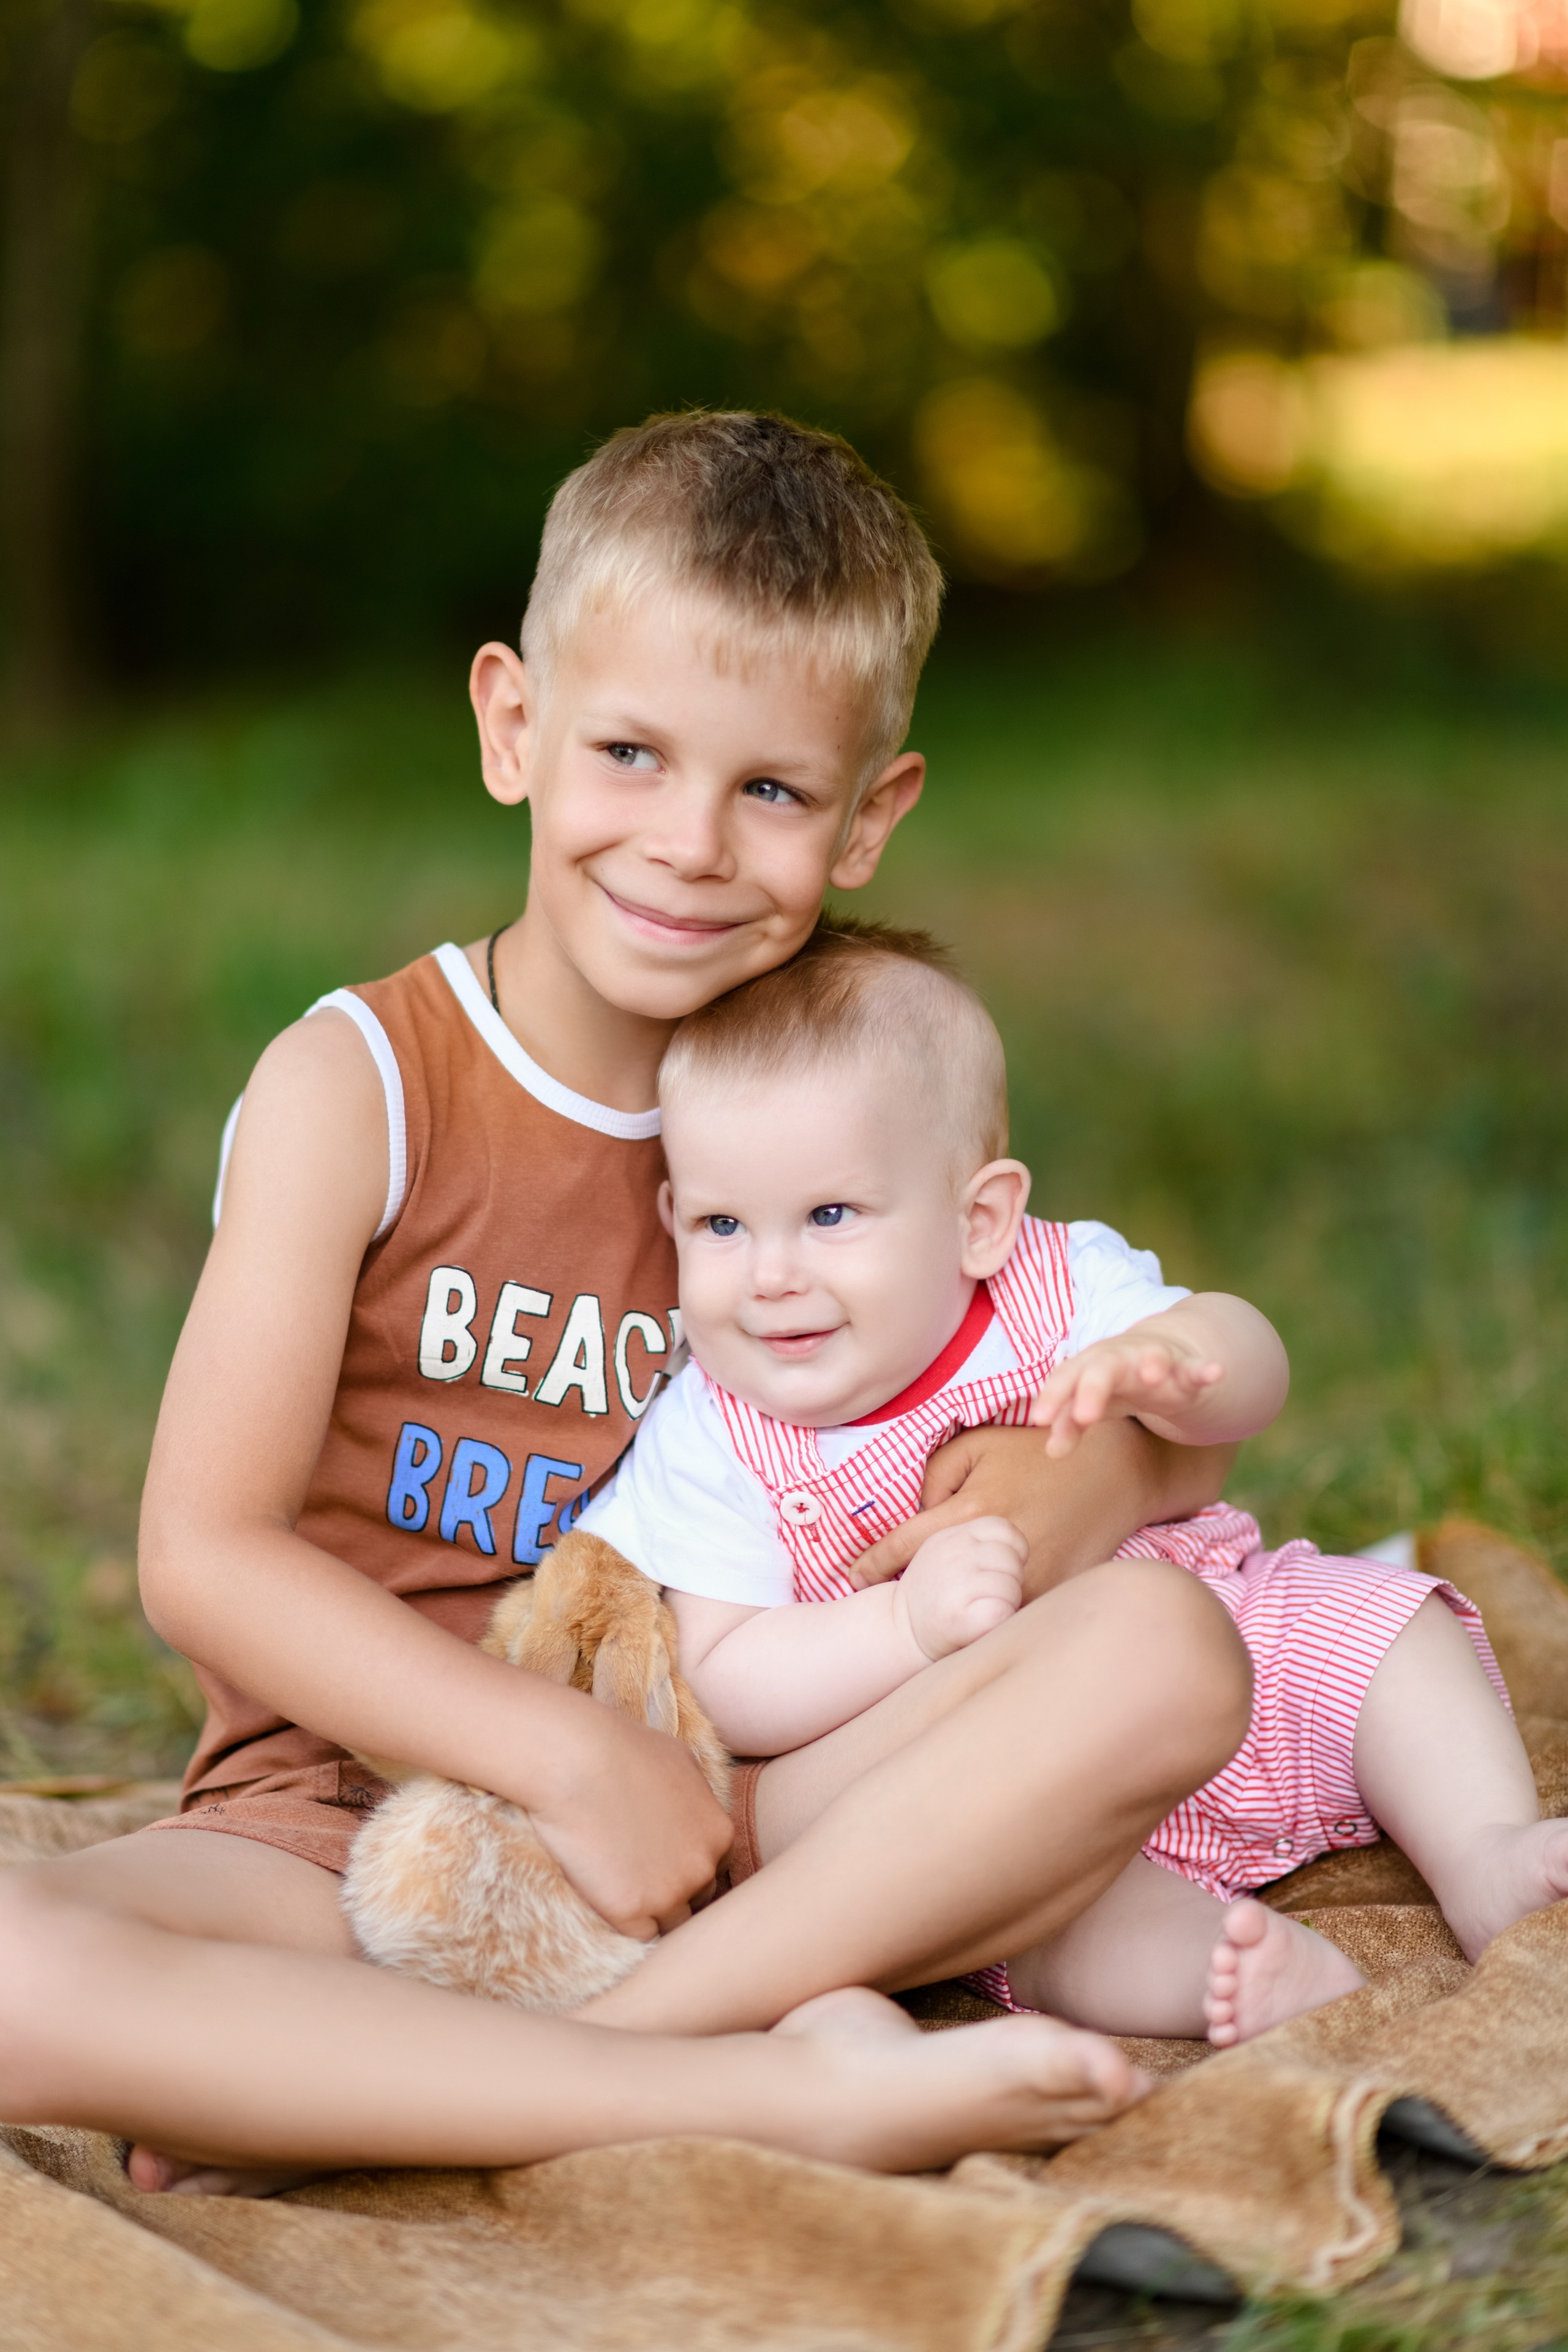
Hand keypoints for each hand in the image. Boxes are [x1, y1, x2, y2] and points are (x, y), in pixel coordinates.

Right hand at [527, 1700, 733, 1942]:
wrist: (576, 1759)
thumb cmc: (622, 1749)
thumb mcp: (681, 1760)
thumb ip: (699, 1795)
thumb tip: (697, 1809)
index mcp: (719, 1834)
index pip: (715, 1870)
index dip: (686, 1868)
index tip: (659, 1862)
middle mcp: (703, 1868)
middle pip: (696, 1899)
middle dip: (672, 1891)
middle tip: (637, 1877)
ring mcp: (670, 1894)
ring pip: (670, 1924)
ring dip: (650, 1913)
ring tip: (620, 1892)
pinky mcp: (632, 1912)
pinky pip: (638, 1936)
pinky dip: (623, 1923)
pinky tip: (604, 1900)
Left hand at [845, 1420, 1237, 1598]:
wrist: (1118, 1469)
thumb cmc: (1038, 1452)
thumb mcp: (977, 1445)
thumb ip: (935, 1478)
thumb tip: (917, 1516)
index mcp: (972, 1511)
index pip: (903, 1547)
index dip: (870, 1566)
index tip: (852, 1578)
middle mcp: (997, 1551)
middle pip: (934, 1591)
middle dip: (903, 1602)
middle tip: (875, 1611)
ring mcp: (1030, 1579)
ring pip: (973, 1614)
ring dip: (947, 1618)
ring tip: (923, 1622)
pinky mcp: (1056, 1595)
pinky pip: (1012, 1617)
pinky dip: (989, 1620)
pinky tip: (971, 1620)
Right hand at [892, 1516, 1025, 1660]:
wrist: (901, 1628)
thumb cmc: (937, 1591)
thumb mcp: (950, 1549)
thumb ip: (979, 1541)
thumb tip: (1027, 1530)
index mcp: (954, 1534)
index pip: (1006, 1530)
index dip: (1014, 1552)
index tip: (1000, 1569)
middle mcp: (954, 1553)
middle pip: (1012, 1561)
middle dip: (1010, 1580)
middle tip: (989, 1595)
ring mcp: (956, 1583)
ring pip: (1011, 1588)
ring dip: (1006, 1603)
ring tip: (982, 1609)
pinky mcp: (961, 1616)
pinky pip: (1004, 1612)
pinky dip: (1000, 1622)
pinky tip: (983, 1624)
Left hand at [1029, 1333, 1222, 1456]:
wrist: (1163, 1352)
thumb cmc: (1116, 1385)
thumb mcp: (1094, 1403)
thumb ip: (1071, 1423)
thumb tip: (1051, 1451)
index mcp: (1091, 1366)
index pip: (1068, 1377)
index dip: (1054, 1395)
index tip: (1040, 1419)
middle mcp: (1121, 1358)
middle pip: (1104, 1367)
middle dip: (1094, 1387)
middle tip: (1086, 1416)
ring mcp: (1156, 1360)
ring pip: (1153, 1357)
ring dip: (1153, 1363)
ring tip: (1153, 1374)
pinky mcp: (1188, 1369)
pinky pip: (1197, 1369)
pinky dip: (1206, 1370)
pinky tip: (1217, 1372)